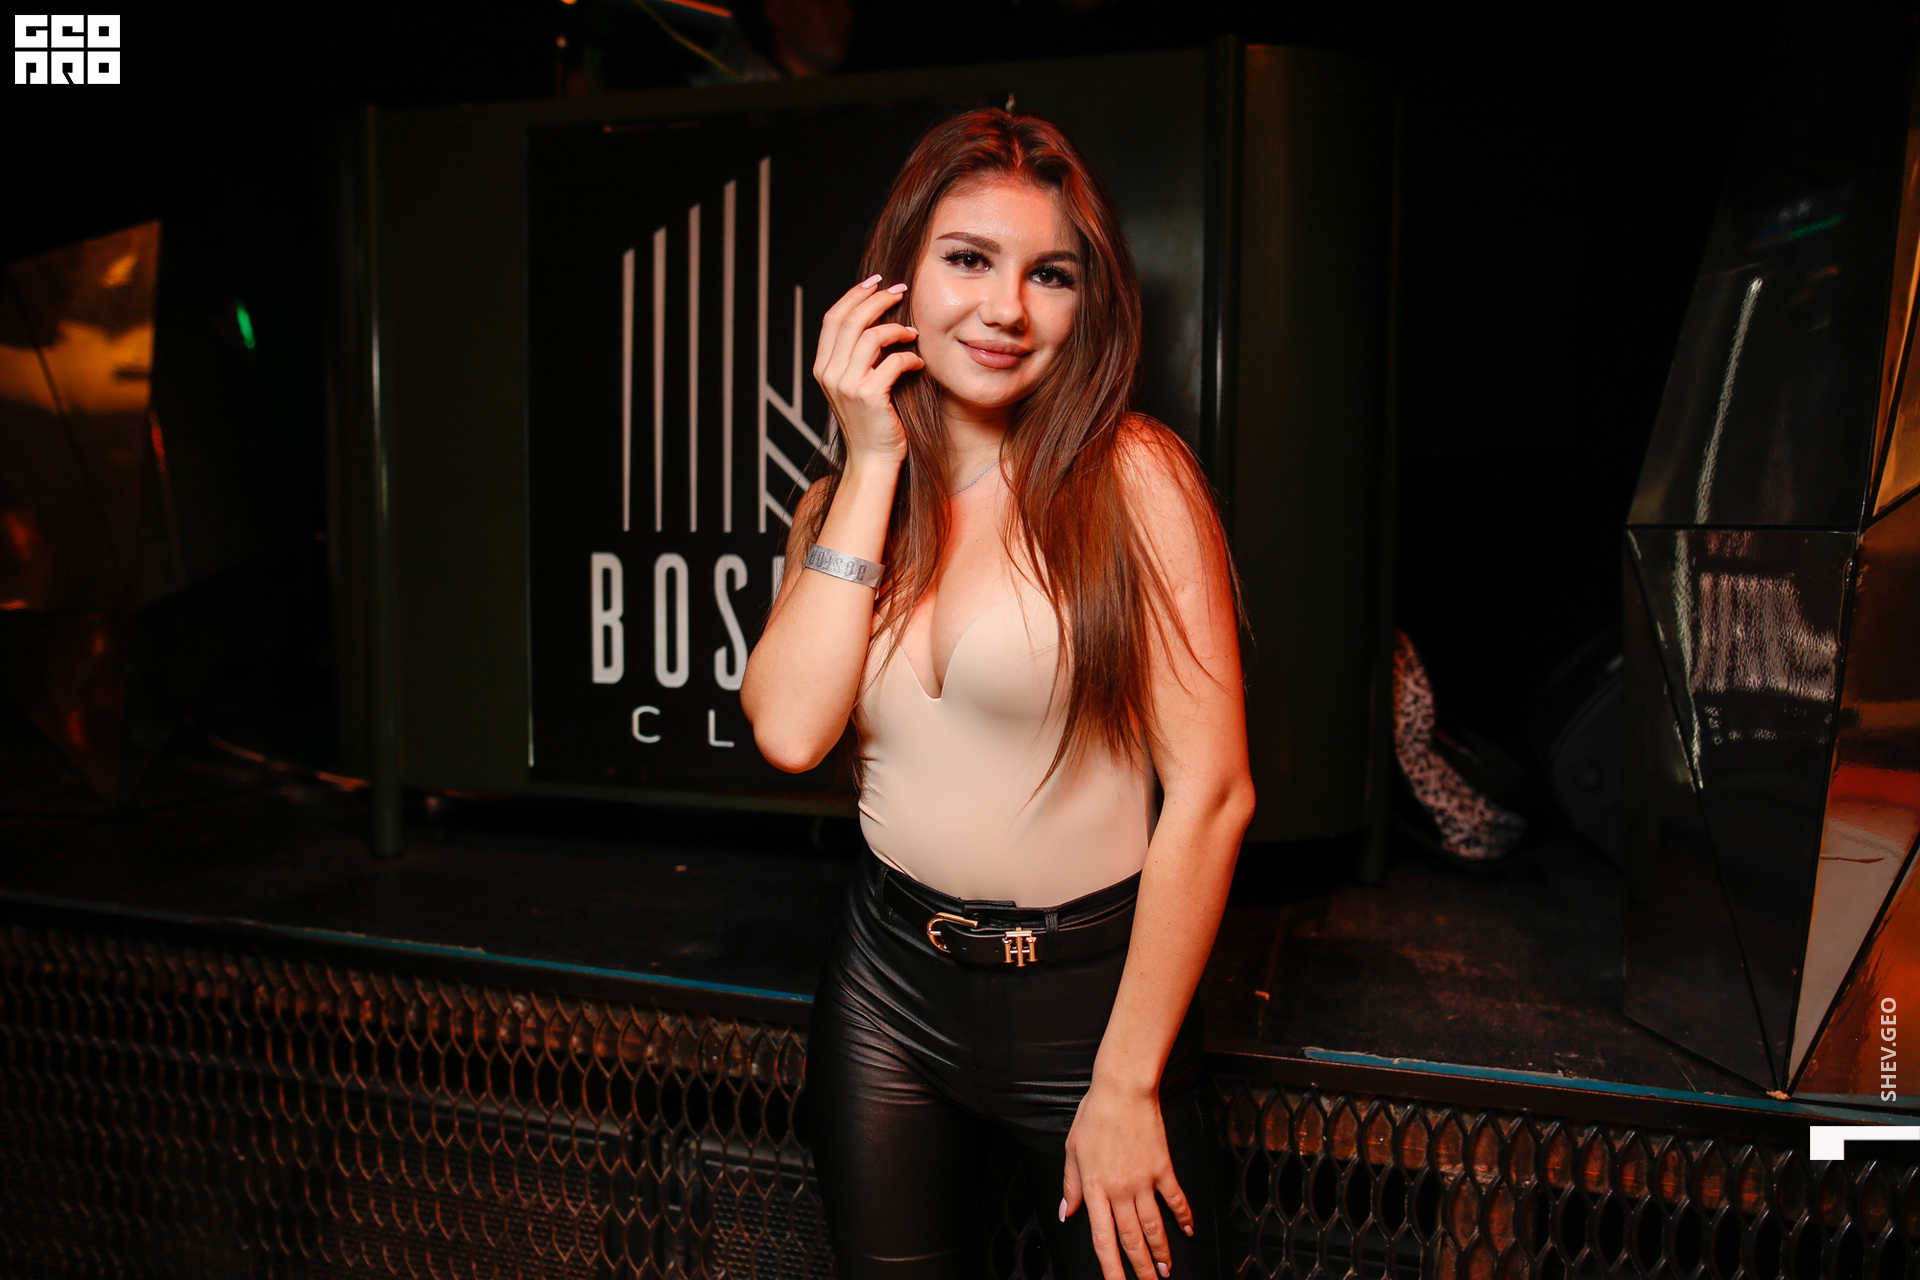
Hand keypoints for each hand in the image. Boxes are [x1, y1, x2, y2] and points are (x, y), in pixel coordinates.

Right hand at [812, 274, 922, 469]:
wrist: (872, 460)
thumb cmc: (872, 422)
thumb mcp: (855, 385)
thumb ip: (857, 357)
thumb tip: (877, 320)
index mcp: (823, 367)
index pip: (833, 318)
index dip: (854, 295)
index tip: (876, 282)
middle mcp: (829, 374)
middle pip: (850, 320)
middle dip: (877, 300)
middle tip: (900, 291)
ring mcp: (847, 385)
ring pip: (870, 336)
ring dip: (896, 327)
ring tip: (912, 331)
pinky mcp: (869, 396)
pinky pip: (892, 362)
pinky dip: (909, 357)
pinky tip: (918, 363)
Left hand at [1060, 1078, 1193, 1279]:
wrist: (1123, 1089)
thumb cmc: (1094, 1116)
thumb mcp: (1072, 1150)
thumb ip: (1071, 1185)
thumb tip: (1067, 1212)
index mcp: (1095, 1188)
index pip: (1102, 1238)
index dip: (1110, 1267)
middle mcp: (1120, 1190)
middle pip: (1132, 1239)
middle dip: (1140, 1268)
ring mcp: (1143, 1180)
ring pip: (1154, 1226)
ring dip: (1161, 1251)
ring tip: (1166, 1270)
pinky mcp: (1162, 1167)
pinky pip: (1175, 1198)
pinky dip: (1183, 1215)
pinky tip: (1188, 1229)